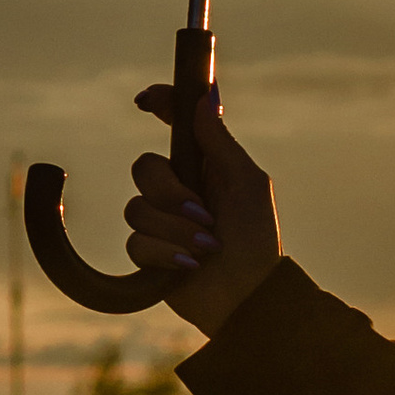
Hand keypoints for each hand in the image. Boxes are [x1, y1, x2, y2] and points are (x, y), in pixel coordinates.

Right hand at [127, 79, 281, 336]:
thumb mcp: (247, 185)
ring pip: (138, 208)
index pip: (174, 125)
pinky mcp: (150, 254)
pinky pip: (136, 243)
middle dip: (171, 193)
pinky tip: (190, 267)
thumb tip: (203, 97)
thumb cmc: (258, 241)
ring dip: (176, 230)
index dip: (159, 105)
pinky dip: (166, 254)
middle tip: (204, 215)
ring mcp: (162, 221)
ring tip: (207, 248)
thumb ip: (221, 143)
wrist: (249, 296)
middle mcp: (180, 189)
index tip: (146, 101)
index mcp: (205, 167)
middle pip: (144, 168)